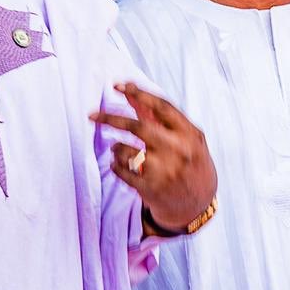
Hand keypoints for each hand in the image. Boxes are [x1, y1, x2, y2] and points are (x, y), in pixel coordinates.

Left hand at [90, 82, 216, 233]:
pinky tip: (117, 164)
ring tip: (117, 149)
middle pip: (138, 128)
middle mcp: (178, 150)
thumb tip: (130, 91)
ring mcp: (164, 171)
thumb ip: (159, 117)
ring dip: (116, 147)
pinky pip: (122, 172)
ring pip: (126, 151)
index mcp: (189, 133)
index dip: (139, 93)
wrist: (199, 203)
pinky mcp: (151, 189)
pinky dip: (115, 165)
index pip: (161, 107)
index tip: (118, 86)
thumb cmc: (189, 162)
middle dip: (111, 119)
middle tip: (91, 115)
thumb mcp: (184, 137)